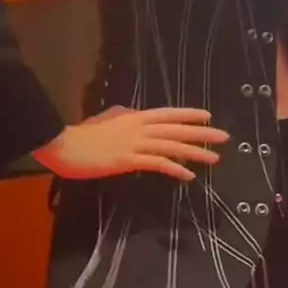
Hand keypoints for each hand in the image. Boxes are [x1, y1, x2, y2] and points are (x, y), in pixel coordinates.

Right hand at [33, 106, 228, 181]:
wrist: (64, 144)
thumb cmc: (82, 133)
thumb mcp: (106, 118)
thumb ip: (123, 115)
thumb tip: (133, 112)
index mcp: (134, 116)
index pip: (167, 114)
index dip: (188, 114)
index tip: (207, 117)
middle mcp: (139, 127)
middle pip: (176, 129)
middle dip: (201, 132)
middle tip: (223, 137)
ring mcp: (135, 143)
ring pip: (172, 146)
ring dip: (195, 152)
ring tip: (214, 157)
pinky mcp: (129, 160)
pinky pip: (158, 164)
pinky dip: (175, 168)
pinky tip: (188, 174)